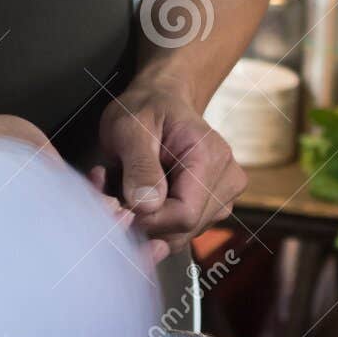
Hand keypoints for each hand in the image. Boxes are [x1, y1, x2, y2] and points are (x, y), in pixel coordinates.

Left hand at [96, 75, 246, 258]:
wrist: (161, 101)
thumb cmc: (146, 109)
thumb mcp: (130, 128)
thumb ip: (139, 167)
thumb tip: (146, 205)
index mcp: (210, 157)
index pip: (184, 214)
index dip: (147, 220)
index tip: (118, 205)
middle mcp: (226, 181)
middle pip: (182, 230)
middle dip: (141, 221)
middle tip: (111, 193)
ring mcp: (222, 197)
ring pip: (177, 235)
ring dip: (143, 221)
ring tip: (122, 188)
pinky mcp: (210, 208)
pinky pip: (178, 231)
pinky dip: (152, 221)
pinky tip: (137, 196)